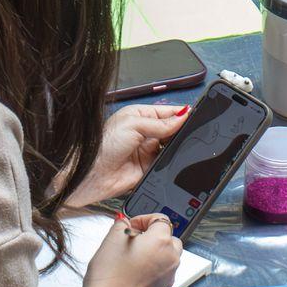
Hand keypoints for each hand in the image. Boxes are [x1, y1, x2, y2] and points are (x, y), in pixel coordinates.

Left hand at [63, 105, 188, 207]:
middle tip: (193, 131)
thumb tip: (182, 116)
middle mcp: (145, 133)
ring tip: (183, 145)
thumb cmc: (103, 145)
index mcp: (140, 116)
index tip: (196, 114)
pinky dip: (172, 163)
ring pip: (172, 147)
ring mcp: (148, 151)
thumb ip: (160, 123)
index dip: (181, 113)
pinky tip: (175, 160)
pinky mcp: (149, 169)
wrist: (91, 174)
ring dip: (177, 147)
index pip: (167, 112)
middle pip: (172, 130)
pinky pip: (166, 165)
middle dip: (181, 130)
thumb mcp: (133, 125)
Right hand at [79, 214, 182, 286]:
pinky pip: (163, 274)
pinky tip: (136, 273)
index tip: (132, 225)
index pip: (160, 219)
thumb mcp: (112, 238)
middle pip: (169, 238)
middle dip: (154, 236)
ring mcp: (168, 276)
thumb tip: (125, 223)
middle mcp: (170, 258)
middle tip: (136, 240)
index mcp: (161, 241)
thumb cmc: (110, 274)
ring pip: (168, 257)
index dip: (144, 219)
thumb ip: (122, 224)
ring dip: (156, 253)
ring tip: (135, 257)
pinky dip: (154, 270)